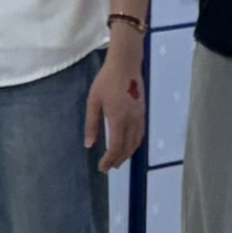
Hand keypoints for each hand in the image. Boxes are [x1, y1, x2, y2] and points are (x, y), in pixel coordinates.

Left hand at [86, 41, 146, 170]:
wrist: (125, 64)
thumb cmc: (106, 81)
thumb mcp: (93, 102)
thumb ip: (92, 124)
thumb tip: (89, 144)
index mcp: (118, 119)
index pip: (116, 147)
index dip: (109, 160)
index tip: (102, 167)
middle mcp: (131, 121)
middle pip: (127, 148)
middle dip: (118, 160)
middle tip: (108, 167)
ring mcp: (139, 116)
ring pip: (136, 142)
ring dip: (127, 154)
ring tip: (117, 160)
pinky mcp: (142, 112)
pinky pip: (140, 134)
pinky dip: (134, 144)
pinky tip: (128, 145)